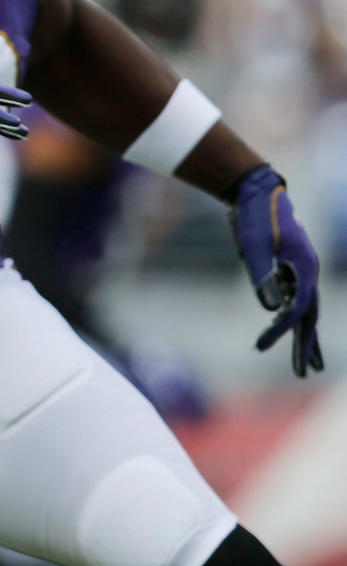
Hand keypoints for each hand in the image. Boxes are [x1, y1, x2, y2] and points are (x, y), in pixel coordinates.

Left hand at [231, 165, 323, 376]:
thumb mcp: (254, 245)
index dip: (279, 331)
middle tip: (302, 374)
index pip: (295, 310)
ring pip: (306, 310)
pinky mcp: (288, 268)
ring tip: (308, 363)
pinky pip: (294, 299)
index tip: (259, 347)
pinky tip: (287, 329)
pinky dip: (293, 317)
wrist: (255, 191)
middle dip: (305, 346)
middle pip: (310, 317)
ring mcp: (300, 271)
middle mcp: (307, 273)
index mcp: (304, 269)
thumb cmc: (255, 216)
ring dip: (305, 336)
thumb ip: (263, 276)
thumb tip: (271, 310)